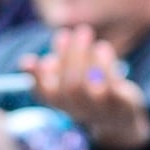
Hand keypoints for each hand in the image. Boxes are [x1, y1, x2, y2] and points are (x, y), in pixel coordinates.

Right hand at [25, 28, 149, 149]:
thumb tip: (28, 62)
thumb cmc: (86, 90)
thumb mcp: (66, 77)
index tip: (32, 59)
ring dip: (92, 57)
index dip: (36, 78)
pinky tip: (103, 49)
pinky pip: (115, 86)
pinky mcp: (122, 105)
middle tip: (81, 31)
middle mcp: (79, 110)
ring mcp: (101, 110)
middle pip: (73, 86)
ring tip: (89, 36)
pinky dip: (107, 64)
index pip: (43, 94)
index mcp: (60, 103)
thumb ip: (50, 67)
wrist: (118, 117)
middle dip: (75, 55)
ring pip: (94, 88)